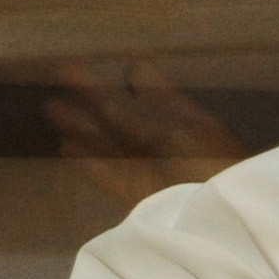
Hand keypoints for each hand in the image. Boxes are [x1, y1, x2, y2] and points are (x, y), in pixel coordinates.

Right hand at [45, 62, 240, 211]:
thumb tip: (108, 96)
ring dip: (82, 126)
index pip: (150, 85)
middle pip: (121, 111)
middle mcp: (163, 137)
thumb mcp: (176, 133)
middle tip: (59, 71)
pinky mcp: (139, 196)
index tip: (104, 56)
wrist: (228, 221)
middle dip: (92, 93)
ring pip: (110, 142)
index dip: (131, 71)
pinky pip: (109, 174)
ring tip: (50, 107)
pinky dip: (89, 162)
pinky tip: (65, 148)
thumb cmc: (211, 168)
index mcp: (181, 115)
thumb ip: (137, 116)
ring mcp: (150, 167)